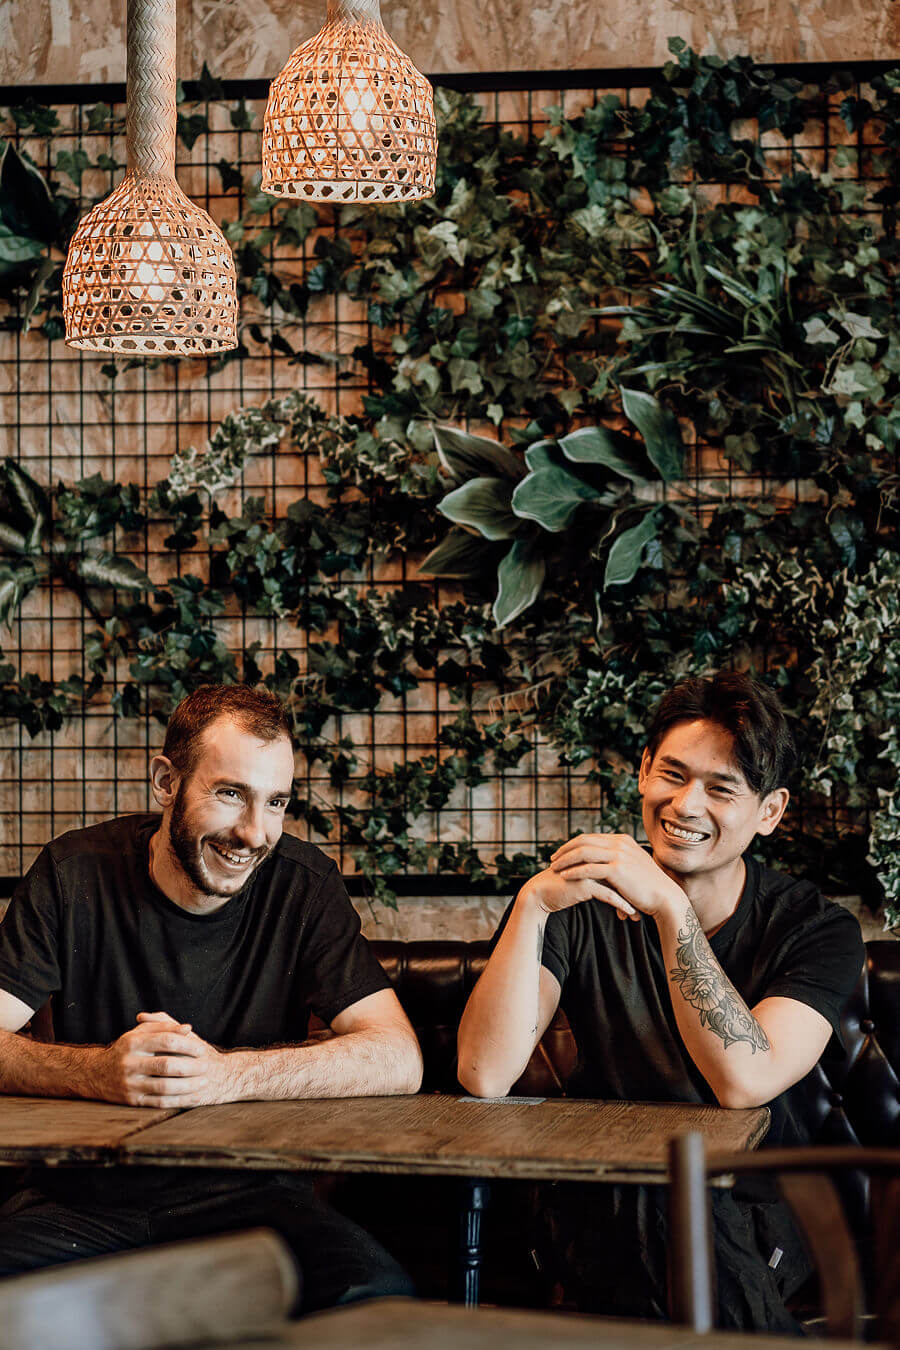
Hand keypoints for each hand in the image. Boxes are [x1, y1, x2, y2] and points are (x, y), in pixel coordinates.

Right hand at [93, 1011, 237, 1107]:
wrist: (95, 1074)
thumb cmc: (126, 1050)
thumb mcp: (139, 1033)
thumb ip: (163, 1026)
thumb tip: (188, 1028)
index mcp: (133, 1042)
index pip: (166, 1040)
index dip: (187, 1044)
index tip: (202, 1048)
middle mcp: (130, 1063)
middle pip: (166, 1065)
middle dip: (191, 1067)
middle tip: (206, 1066)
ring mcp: (130, 1084)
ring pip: (164, 1087)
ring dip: (188, 1086)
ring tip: (203, 1082)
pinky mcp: (131, 1100)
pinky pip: (158, 1102)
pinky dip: (178, 1100)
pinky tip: (192, 1097)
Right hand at [521, 858, 640, 920]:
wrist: (540, 894)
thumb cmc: (561, 887)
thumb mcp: (583, 878)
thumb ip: (598, 874)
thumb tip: (617, 883)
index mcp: (594, 855)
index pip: (620, 867)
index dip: (631, 883)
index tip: (640, 897)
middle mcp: (593, 859)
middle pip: (622, 875)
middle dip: (634, 892)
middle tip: (644, 905)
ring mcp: (589, 869)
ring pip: (618, 885)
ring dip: (630, 900)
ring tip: (638, 914)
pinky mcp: (585, 883)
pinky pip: (609, 895)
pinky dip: (621, 904)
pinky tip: (630, 913)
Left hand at [549, 833, 686, 919]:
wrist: (665, 897)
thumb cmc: (649, 886)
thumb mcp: (633, 866)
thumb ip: (619, 860)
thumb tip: (604, 863)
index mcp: (623, 840)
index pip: (591, 837)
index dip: (573, 844)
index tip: (561, 853)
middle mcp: (620, 843)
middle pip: (583, 841)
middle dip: (565, 849)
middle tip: (552, 859)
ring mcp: (619, 855)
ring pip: (583, 853)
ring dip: (565, 860)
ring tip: (554, 868)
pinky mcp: (617, 869)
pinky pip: (589, 868)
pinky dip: (574, 872)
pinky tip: (564, 877)